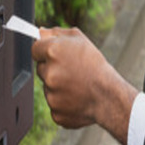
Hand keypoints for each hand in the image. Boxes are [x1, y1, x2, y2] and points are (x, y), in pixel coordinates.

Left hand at [32, 27, 136, 144]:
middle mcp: (49, 73)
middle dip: (52, 68)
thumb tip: (40, 33)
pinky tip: (77, 97)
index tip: (53, 55)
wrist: (109, 96)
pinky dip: (63, 101)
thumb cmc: (97, 67)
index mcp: (53, 52)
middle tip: (71, 70)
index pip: (34, 49)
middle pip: (40, 68)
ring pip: (48, 87)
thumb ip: (56, 33)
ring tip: (77, 84)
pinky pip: (54, 103)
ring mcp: (50, 94)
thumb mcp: (81, 40)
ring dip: (57, 85)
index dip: (44, 51)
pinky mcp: (55, 111)